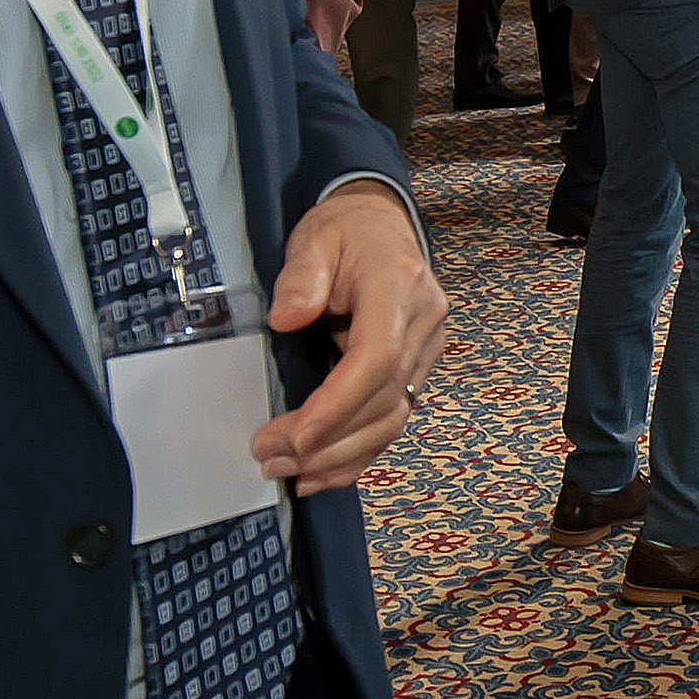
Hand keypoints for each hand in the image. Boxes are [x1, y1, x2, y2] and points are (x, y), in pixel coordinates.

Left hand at [258, 181, 449, 490]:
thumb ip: (300, 276)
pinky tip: (321, 474)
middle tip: (271, 458)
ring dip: (341, 456)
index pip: (378, 357)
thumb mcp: (315, 238)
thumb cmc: (344, 231)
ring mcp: (427, 350)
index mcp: (398, 287)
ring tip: (289, 474)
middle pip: (385, 399)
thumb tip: (286, 319)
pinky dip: (357, 453)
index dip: (339, 404)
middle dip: (328, 440)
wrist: (380, 224)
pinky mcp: (417, 369)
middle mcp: (424, 324)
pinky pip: (392, 420)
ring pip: (393, 420)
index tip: (296, 436)